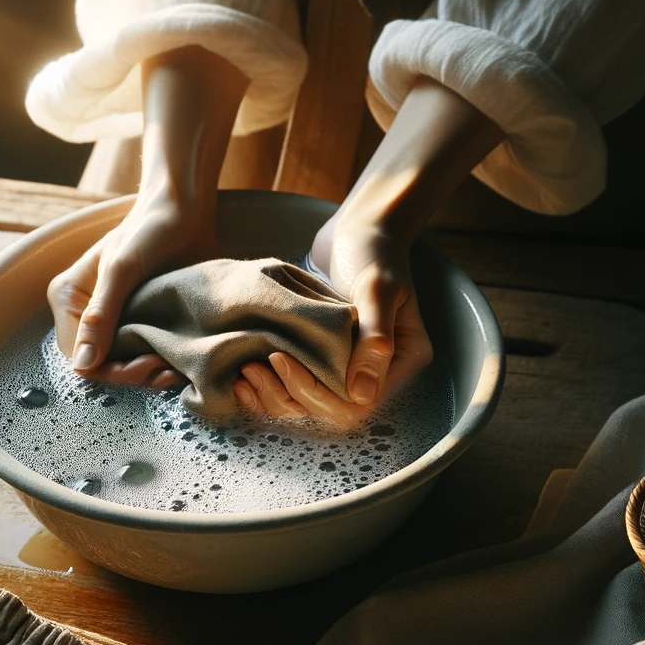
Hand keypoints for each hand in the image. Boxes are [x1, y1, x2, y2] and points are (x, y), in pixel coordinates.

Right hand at [47, 190, 211, 387]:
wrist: (183, 211)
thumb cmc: (150, 230)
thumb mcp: (121, 270)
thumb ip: (100, 317)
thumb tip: (81, 365)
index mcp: (69, 299)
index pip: (79, 357)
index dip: (112, 370)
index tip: (148, 365)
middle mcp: (84, 315)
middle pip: (101, 365)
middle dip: (133, 374)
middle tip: (169, 369)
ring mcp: (111, 321)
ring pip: (122, 365)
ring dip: (149, 374)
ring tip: (177, 367)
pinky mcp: (135, 322)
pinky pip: (139, 355)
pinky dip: (158, 363)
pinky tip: (178, 362)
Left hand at [232, 230, 431, 427]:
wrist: (358, 231)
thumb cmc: (371, 251)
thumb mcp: (376, 289)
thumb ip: (375, 338)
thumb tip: (362, 393)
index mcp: (401, 362)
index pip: (357, 404)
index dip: (316, 392)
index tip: (281, 359)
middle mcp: (376, 374)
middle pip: (331, 412)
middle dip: (289, 395)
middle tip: (252, 368)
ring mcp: (349, 370)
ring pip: (310, 406)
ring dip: (273, 397)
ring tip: (243, 371)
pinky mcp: (323, 362)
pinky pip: (297, 389)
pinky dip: (269, 389)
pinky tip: (242, 377)